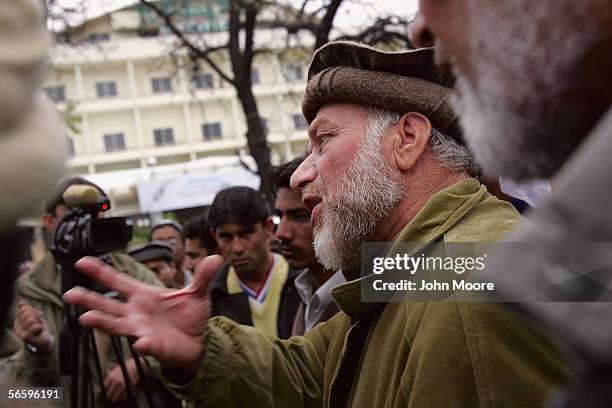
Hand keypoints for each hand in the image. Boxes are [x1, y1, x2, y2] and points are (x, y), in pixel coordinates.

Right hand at [13, 301, 51, 351]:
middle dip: (37, 317)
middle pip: (27, 314)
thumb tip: (21, 301)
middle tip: (39, 324)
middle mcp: (15, 328)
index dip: (34, 311)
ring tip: (38, 329)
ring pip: (31, 319)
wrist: (44, 343)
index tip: (38, 317)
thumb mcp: (35, 317)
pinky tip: (38, 333)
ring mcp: (18, 333)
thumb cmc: (39, 330)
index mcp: (16, 322)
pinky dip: (40, 328)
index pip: (24, 309)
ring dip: (39, 323)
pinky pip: (35, 326)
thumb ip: (28, 310)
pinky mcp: (24, 338)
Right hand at [63, 255, 222, 372]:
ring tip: (86, 318)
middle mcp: (136, 312)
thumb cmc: (191, 316)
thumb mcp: (198, 293)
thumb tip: (216, 258)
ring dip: (101, 322)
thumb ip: (203, 276)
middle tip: (70, 293)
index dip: (101, 271)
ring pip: (116, 325)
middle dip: (89, 299)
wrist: (200, 341)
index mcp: (144, 295)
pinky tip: (140, 343)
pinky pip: (145, 345)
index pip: (118, 281)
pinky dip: (143, 344)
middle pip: (108, 304)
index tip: (81, 261)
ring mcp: (141, 329)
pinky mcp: (153, 345)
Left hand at [103, 358, 141, 403]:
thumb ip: (109, 378)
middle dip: (109, 396)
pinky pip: (123, 397)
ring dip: (114, 399)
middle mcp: (116, 381)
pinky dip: (122, 399)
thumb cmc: (124, 368)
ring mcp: (122, 385)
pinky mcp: (129, 387)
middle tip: (110, 397)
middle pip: (108, 394)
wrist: (134, 366)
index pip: (104, 387)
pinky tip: (122, 397)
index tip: (107, 391)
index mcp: (111, 377)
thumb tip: (104, 386)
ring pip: (115, 398)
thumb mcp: (114, 370)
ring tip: (115, 398)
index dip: (105, 390)